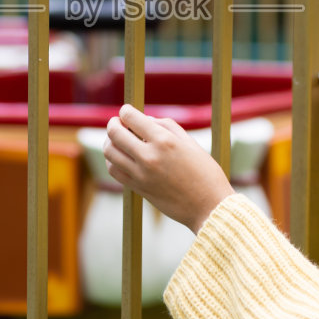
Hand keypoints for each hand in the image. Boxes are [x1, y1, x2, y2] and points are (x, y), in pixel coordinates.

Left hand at [104, 104, 236, 233]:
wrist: (209, 207)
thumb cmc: (205, 173)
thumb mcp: (190, 143)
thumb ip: (166, 126)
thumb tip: (145, 120)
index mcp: (165, 141)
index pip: (131, 118)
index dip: (125, 111)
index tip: (126, 111)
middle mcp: (149, 156)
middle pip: (115, 133)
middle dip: (113, 124)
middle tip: (116, 122)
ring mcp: (141, 174)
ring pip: (110, 152)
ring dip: (109, 142)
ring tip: (116, 139)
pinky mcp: (138, 188)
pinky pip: (114, 170)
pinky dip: (112, 160)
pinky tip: (119, 157)